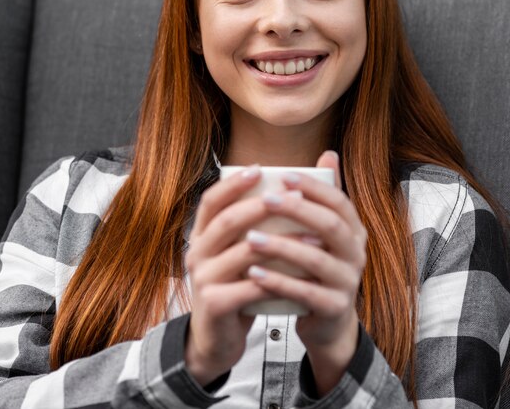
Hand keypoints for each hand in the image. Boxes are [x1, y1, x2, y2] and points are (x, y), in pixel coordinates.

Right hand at [184, 165, 289, 385]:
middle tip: (293, 196)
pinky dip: (277, 278)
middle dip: (261, 206)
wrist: (215, 339)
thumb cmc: (233, 286)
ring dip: (280, 242)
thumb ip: (249, 227)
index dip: (233, 184)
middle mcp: (196, 253)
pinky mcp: (215, 304)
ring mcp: (203, 278)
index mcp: (200, 235)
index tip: (259, 169)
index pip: (211, 201)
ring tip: (313, 236)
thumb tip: (281, 191)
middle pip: (227, 221)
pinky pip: (250, 286)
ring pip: (243, 252)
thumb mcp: (235, 253)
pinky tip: (301, 273)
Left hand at [244, 151, 366, 395]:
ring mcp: (347, 282)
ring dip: (282, 247)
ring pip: (316, 260)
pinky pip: (305, 293)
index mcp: (354, 230)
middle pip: (331, 226)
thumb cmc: (318, 266)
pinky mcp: (334, 308)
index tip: (284, 176)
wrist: (328, 321)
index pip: (339, 201)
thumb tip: (329, 153)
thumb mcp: (324, 232)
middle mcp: (356, 253)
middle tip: (266, 200)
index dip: (314, 187)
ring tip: (251, 238)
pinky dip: (278, 282)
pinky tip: (253, 272)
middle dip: (298, 210)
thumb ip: (324, 196)